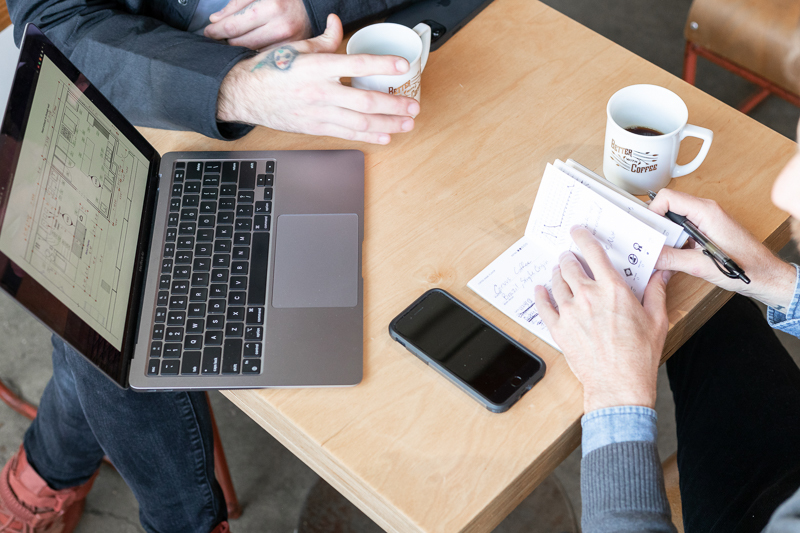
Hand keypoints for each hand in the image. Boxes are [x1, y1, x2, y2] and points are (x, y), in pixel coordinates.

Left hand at [205, 0, 311, 49]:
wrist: (312, 7)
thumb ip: (237, 4)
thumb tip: (216, 20)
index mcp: (271, 7)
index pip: (233, 26)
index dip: (216, 30)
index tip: (208, 31)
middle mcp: (281, 27)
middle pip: (240, 42)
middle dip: (225, 40)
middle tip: (218, 36)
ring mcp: (288, 43)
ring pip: (251, 51)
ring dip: (239, 47)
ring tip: (233, 40)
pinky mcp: (291, 52)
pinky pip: (264, 56)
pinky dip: (254, 52)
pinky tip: (250, 46)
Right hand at [217, 14, 419, 143]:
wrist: (245, 94)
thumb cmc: (271, 69)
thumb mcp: (296, 47)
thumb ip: (323, 39)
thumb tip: (337, 23)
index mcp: (317, 67)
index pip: (355, 64)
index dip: (382, 64)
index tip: (402, 66)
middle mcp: (320, 92)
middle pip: (364, 101)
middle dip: (393, 104)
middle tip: (413, 105)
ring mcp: (319, 113)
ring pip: (360, 122)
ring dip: (388, 123)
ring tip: (407, 122)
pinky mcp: (316, 127)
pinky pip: (347, 134)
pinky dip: (369, 135)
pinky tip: (386, 135)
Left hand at [534, 227, 669, 412]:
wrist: (619, 384)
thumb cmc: (638, 355)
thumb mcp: (656, 319)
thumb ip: (656, 292)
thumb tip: (661, 273)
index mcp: (613, 290)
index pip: (593, 252)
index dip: (583, 237)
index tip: (578, 232)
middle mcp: (588, 296)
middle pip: (570, 266)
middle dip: (569, 257)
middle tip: (569, 255)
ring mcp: (570, 312)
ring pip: (556, 282)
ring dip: (557, 273)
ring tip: (558, 271)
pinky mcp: (559, 329)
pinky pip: (543, 305)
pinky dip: (540, 295)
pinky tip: (540, 290)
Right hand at [649, 188, 794, 310]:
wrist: (767, 275)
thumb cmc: (747, 266)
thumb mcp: (701, 265)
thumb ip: (671, 258)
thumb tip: (648, 254)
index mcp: (706, 212)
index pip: (667, 197)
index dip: (652, 212)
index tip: (646, 230)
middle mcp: (706, 211)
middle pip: (667, 207)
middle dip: (655, 225)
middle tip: (648, 243)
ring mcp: (706, 220)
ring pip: (673, 218)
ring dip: (664, 234)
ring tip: (662, 251)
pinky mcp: (706, 230)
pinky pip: (682, 228)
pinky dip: (673, 240)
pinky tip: (673, 255)